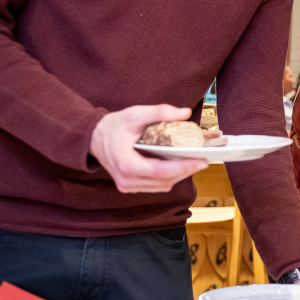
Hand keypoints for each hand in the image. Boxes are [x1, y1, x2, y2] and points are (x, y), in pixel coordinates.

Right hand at [90, 105, 208, 192]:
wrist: (93, 137)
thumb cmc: (114, 125)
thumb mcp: (136, 113)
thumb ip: (160, 112)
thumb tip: (185, 113)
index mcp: (126, 164)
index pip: (161, 171)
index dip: (184, 167)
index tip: (202, 160)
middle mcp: (126, 180)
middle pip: (165, 181)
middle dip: (187, 170)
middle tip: (205, 159)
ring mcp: (128, 186)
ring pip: (163, 186)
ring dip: (181, 175)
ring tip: (196, 161)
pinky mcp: (131, 186)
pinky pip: (156, 185)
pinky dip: (171, 176)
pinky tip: (181, 165)